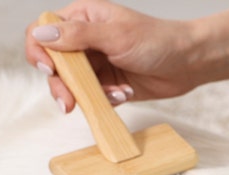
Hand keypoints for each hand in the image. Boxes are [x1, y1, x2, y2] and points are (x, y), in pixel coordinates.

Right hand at [25, 0, 202, 110]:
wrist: (189, 63)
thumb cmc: (158, 40)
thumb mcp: (116, 35)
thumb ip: (78, 36)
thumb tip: (42, 33)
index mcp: (82, 18)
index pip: (43, 31)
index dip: (39, 50)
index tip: (49, 69)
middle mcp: (85, 41)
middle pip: (53, 64)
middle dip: (61, 84)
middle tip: (68, 102)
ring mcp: (96, 64)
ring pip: (71, 85)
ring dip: (87, 95)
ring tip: (113, 95)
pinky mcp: (107, 85)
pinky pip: (92, 98)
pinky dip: (105, 100)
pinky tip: (125, 94)